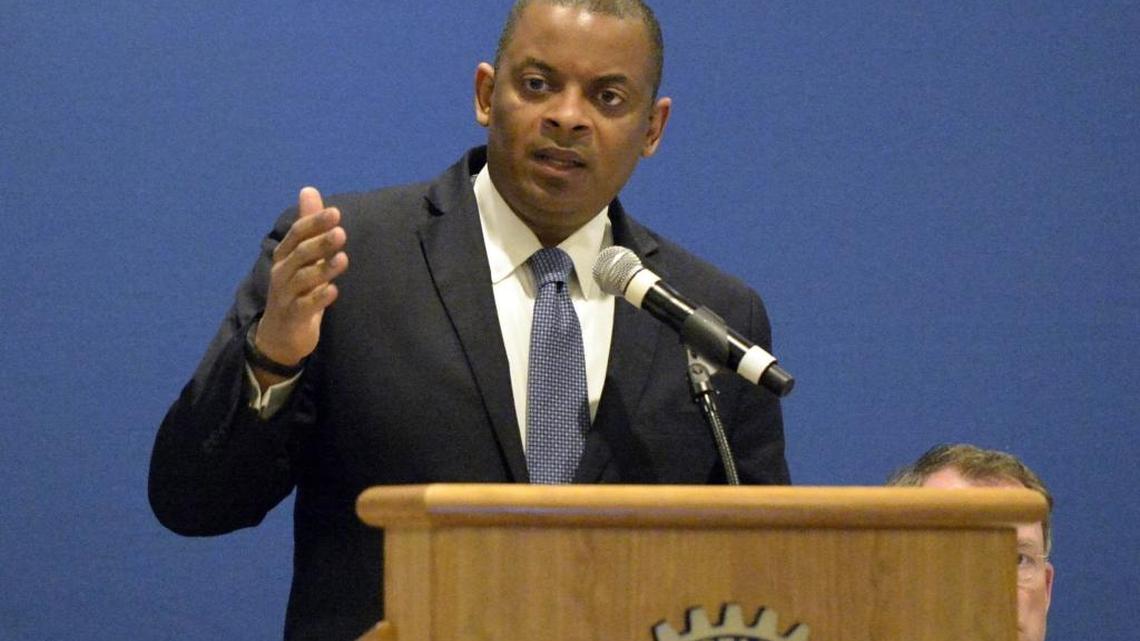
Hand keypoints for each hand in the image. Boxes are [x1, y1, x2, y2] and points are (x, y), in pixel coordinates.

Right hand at [253, 187, 347, 376]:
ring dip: (324, 269)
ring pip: (303, 279)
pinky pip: (305, 306)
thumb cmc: (296, 289)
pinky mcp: (294, 316)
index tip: (336, 213)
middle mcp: (282, 273)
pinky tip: (334, 291)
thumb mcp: (303, 256)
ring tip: (343, 259)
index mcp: (285, 256)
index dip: (314, 223)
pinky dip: (319, 298)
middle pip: (299, 254)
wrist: (280, 334)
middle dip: (320, 243)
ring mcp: (286, 295)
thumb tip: (309, 189)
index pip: (297, 235)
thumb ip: (309, 226)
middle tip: (341, 232)